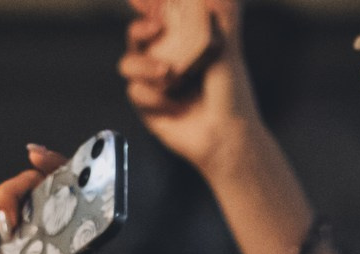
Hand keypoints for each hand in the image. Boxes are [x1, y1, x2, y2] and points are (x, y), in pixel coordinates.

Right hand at [119, 0, 263, 176]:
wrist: (225, 134)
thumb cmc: (231, 93)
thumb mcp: (227, 47)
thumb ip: (217, 17)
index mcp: (183, 41)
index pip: (159, 17)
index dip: (148, 7)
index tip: (145, 5)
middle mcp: (165, 58)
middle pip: (135, 36)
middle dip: (139, 29)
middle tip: (154, 28)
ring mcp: (154, 82)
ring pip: (128, 63)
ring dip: (143, 65)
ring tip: (168, 74)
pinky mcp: (147, 105)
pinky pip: (136, 92)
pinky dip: (154, 97)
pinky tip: (174, 105)